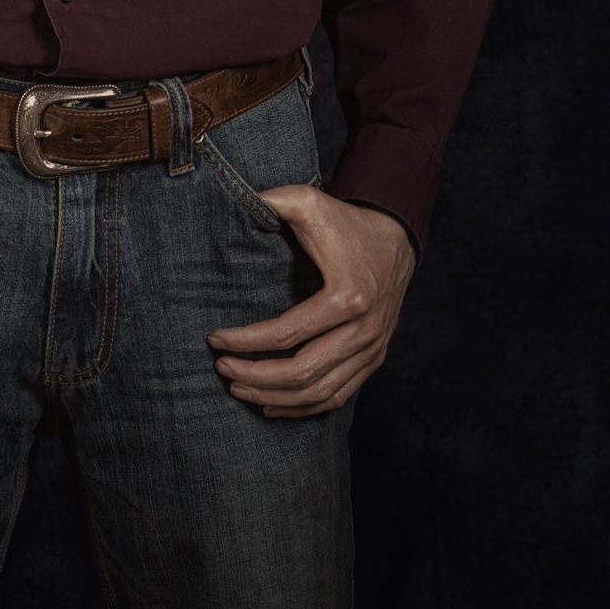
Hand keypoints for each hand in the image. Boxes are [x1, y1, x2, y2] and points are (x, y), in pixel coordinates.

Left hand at [207, 188, 415, 417]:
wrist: (395, 236)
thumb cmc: (346, 220)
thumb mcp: (308, 202)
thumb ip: (272, 200)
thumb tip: (234, 205)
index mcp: (347, 296)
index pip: (287, 334)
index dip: (245, 341)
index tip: (214, 338)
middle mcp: (364, 330)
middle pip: (302, 372)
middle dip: (254, 375)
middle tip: (221, 368)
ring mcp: (371, 349)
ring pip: (318, 392)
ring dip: (274, 396)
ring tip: (238, 387)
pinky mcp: (374, 359)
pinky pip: (338, 397)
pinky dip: (303, 408)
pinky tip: (271, 404)